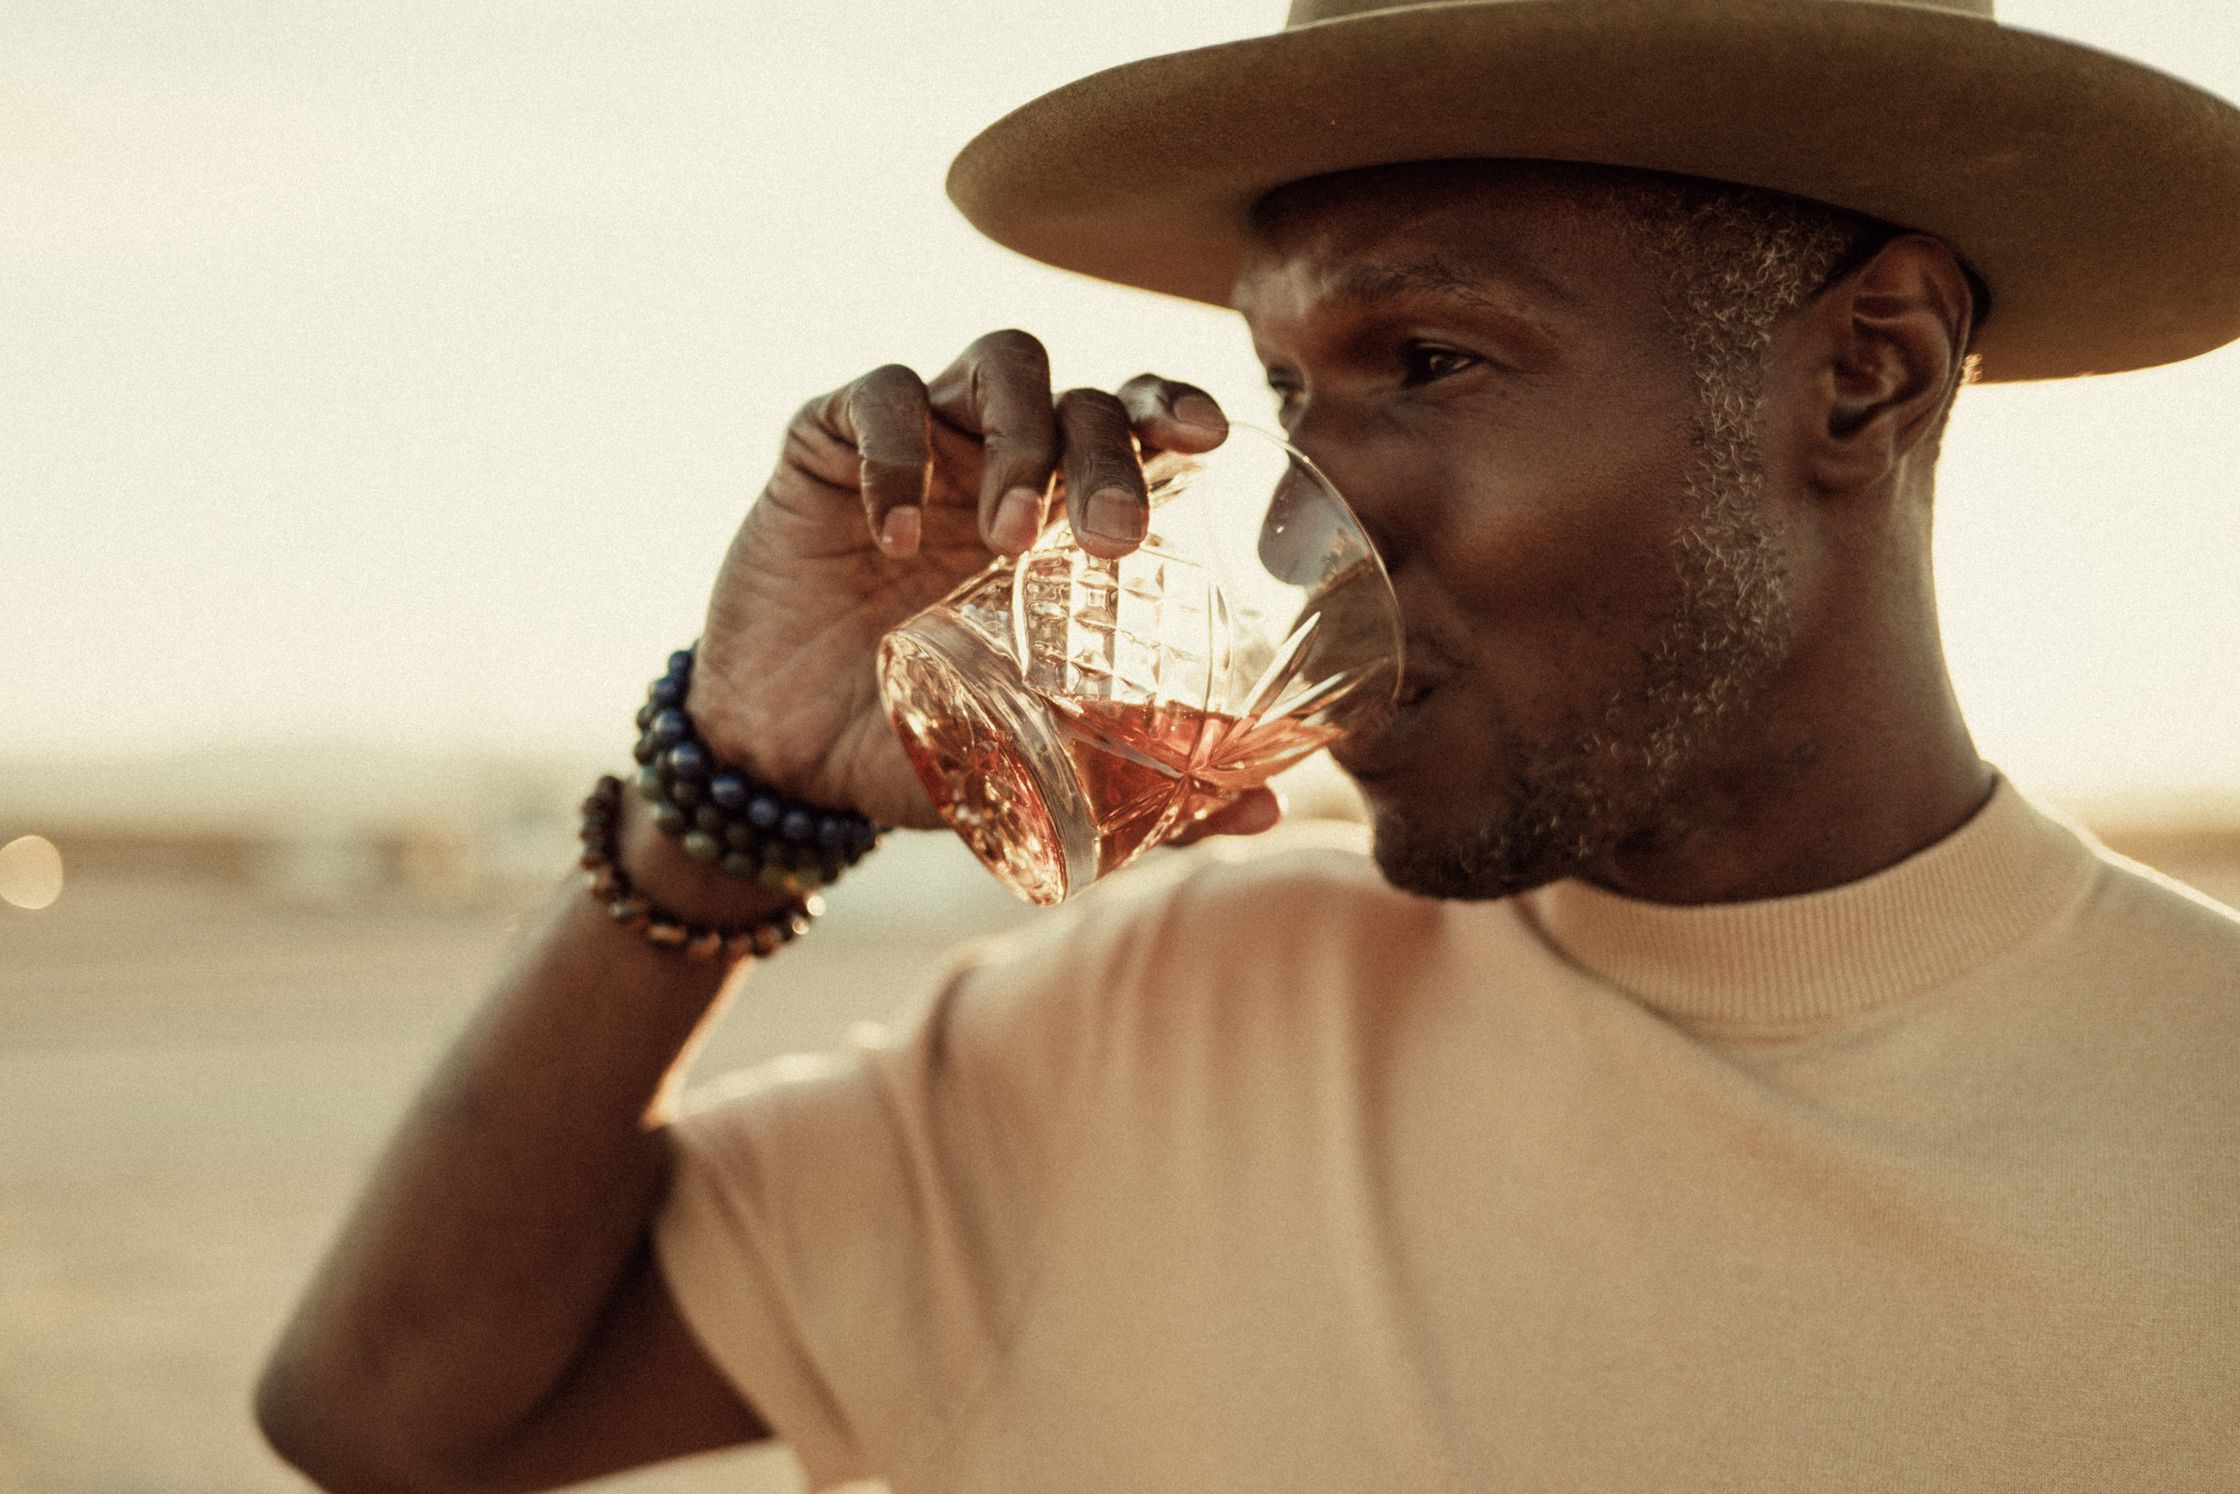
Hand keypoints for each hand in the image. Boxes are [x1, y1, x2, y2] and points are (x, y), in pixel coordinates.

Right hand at [687, 329, 1234, 830]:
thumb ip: (1144, 790)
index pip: (1140, 421)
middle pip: (1082, 396)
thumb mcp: (1033, 770)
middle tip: (1110, 540)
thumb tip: (1264, 811)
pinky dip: (895, 454)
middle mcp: (1004, 459)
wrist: (786, 763)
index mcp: (1065, 514)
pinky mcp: (828, 443)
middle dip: (1107, 451)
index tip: (1208, 438)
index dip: (1176, 405)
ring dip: (1019, 437)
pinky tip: (892, 535)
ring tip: (1005, 538)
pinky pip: (875, 399)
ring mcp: (924, 442)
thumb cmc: (922, 742)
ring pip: (998, 366)